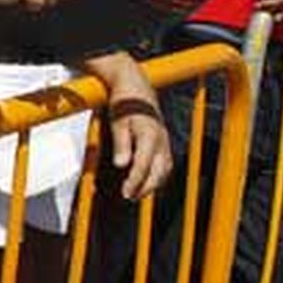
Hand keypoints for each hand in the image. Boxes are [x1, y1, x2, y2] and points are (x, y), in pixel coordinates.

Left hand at [103, 66, 171, 199]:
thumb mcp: (117, 122)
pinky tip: (147, 181)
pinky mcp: (164, 141)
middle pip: (158, 172)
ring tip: (136, 193)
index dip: (135, 182)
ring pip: (164, 170)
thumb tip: (121, 165)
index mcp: (150, 135)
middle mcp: (161, 140)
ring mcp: (165, 141)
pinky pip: (165, 164)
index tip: (125, 192)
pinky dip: (158, 175)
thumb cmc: (125, 102)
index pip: (144, 165)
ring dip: (153, 184)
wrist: (136, 86)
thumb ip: (121, 144)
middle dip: (145, 188)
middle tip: (129, 196)